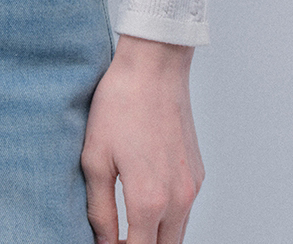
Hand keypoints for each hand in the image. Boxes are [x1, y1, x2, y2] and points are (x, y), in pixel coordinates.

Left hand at [81, 35, 203, 243]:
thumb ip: (99, 209)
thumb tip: (102, 241)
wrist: (154, 65)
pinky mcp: (197, 174)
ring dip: (155, 236)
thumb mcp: (95, 158)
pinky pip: (184, 210)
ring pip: (177, 234)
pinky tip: (146, 200)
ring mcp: (192, 188)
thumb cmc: (120, 105)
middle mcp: (178, 200)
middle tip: (116, 237)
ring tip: (127, 225)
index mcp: (149, 201)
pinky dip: (167, 217)